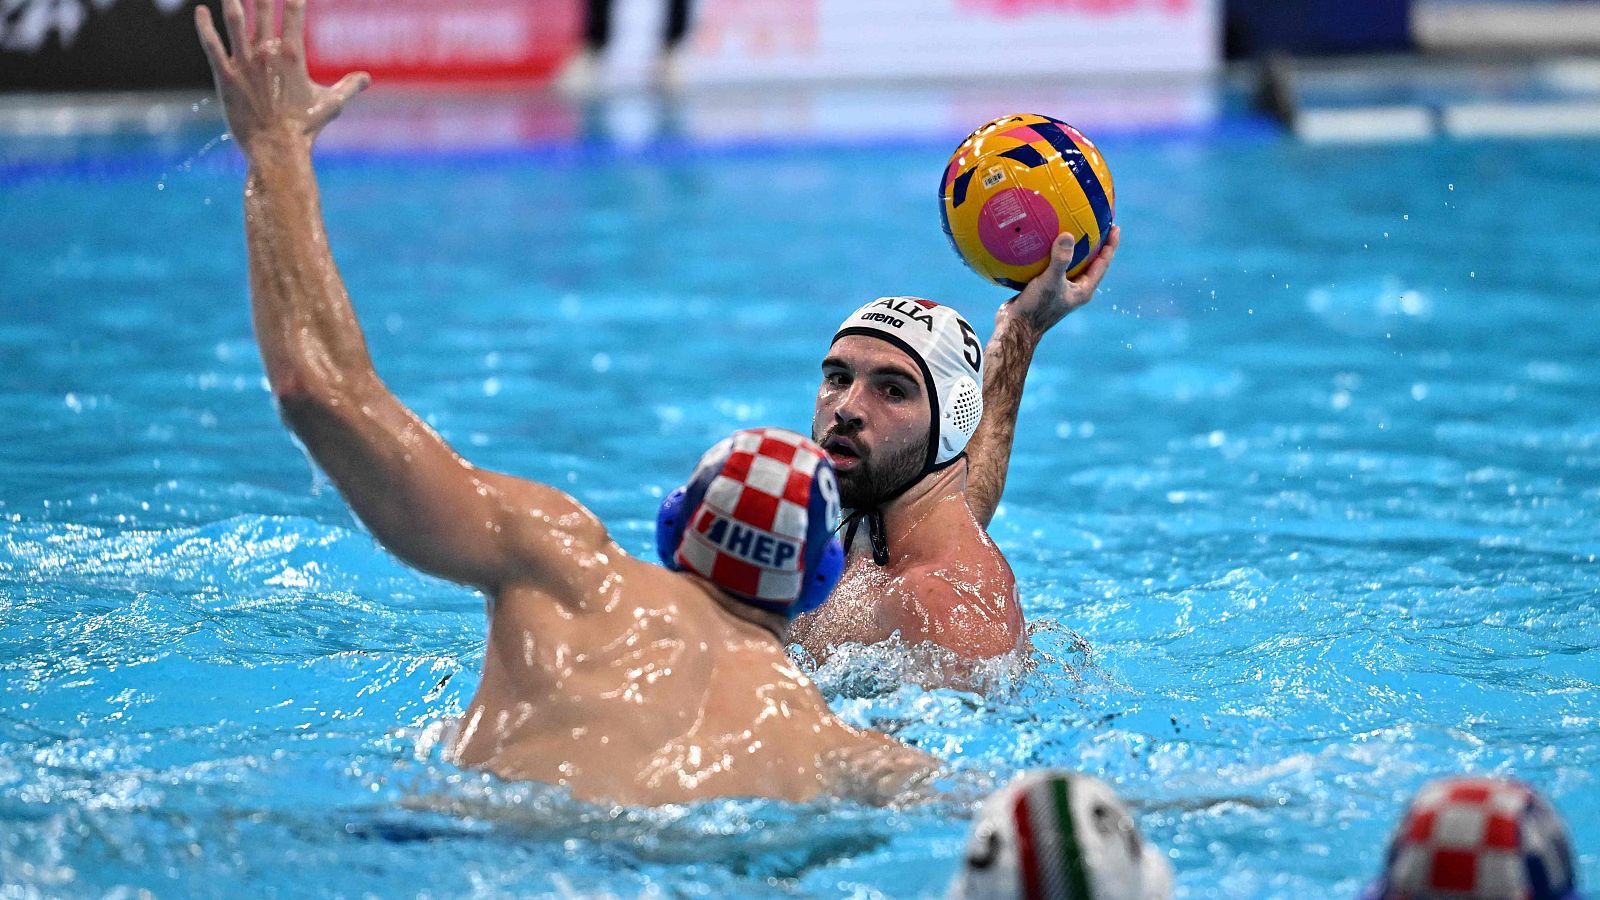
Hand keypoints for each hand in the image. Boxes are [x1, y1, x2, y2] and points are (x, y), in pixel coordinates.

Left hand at [195, 0, 369, 155]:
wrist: (277, 148)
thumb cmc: (304, 128)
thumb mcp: (331, 105)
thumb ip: (348, 86)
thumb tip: (366, 78)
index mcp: (293, 56)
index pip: (294, 14)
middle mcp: (267, 53)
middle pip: (262, 9)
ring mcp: (244, 63)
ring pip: (234, 20)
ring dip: (232, 1)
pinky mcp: (226, 76)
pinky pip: (211, 45)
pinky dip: (204, 27)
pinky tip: (200, 12)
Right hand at [999, 224, 1119, 338]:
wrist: (1015, 327)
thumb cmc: (1036, 308)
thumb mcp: (1050, 282)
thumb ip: (1060, 260)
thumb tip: (1068, 235)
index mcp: (1083, 290)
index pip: (1102, 263)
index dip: (1110, 245)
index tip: (1114, 226)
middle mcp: (1075, 289)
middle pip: (1089, 261)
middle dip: (1093, 242)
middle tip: (1096, 222)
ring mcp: (1060, 288)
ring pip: (1069, 262)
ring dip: (1070, 246)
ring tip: (1069, 225)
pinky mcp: (1045, 286)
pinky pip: (1051, 264)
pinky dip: (1049, 252)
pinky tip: (1040, 239)